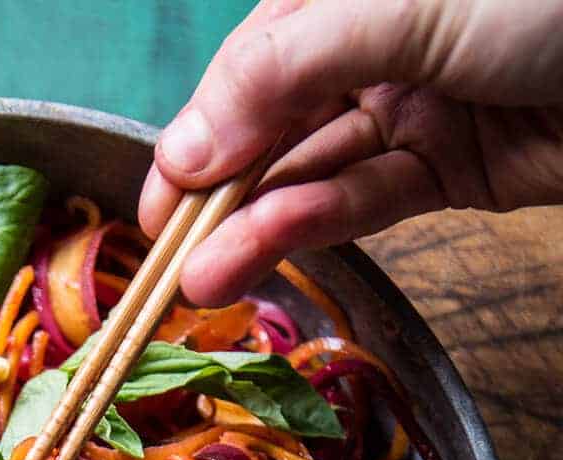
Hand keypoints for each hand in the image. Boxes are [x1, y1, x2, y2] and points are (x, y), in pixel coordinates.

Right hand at [139, 0, 562, 303]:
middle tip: (164, 259)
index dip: (202, 131)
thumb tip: (187, 147)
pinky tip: (269, 248)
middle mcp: (375, 41)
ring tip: (201, 279)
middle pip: (275, 123)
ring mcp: (414, 105)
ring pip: (314, 170)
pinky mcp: (452, 166)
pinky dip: (320, 223)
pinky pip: (370, 197)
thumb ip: (287, 72)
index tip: (159, 199)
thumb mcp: (401, 5)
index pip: (253, 62)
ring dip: (258, 225)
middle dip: (219, 192)